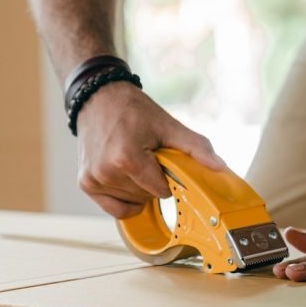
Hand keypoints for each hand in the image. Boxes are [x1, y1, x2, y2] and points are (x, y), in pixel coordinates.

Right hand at [76, 81, 225, 217]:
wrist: (98, 98)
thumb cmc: (132, 110)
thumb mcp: (168, 125)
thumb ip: (195, 147)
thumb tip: (219, 167)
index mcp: (126, 158)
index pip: (161, 190)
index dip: (167, 176)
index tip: (161, 159)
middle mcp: (106, 172)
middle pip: (147, 197)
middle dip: (153, 181)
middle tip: (146, 156)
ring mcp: (93, 179)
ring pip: (132, 202)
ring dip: (138, 188)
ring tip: (133, 161)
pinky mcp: (86, 184)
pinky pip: (115, 208)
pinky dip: (125, 198)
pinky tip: (126, 178)